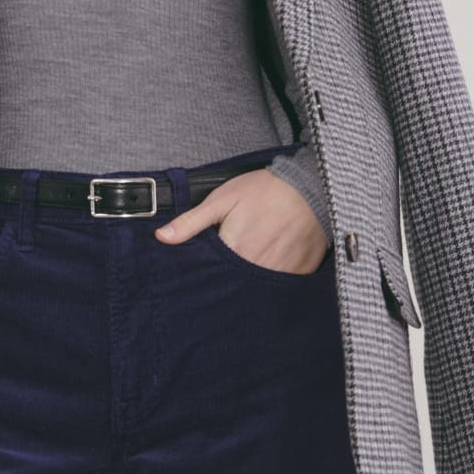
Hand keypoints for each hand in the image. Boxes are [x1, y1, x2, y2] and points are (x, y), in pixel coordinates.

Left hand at [155, 168, 328, 273]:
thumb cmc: (263, 190)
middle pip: (234, 284)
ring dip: (250, 280)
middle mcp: (257, 267)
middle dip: (227, 279)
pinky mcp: (300, 272)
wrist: (311, 186)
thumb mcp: (222, 199)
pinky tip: (272, 261)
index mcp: (234, 251)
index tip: (205, 267)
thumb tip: (162, 237)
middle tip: (230, 263)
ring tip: (252, 259)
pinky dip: (274, 276)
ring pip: (257, 288)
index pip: (211, 275)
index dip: (206, 271)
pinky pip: (282, 284)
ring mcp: (281, 273)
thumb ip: (191, 222)